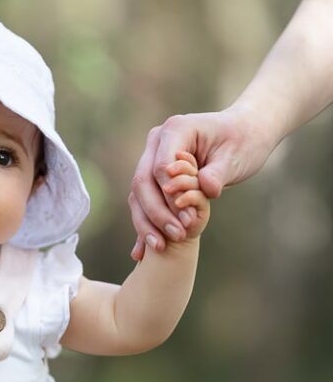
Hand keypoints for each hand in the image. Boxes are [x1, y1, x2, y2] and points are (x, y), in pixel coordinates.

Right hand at [129, 106, 269, 259]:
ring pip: (137, 196)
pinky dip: (144, 226)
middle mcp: (156, 143)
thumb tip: (206, 188)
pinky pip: (143, 203)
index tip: (187, 220)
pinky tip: (141, 252)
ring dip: (147, 224)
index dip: (170, 196)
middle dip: (157, 213)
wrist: (243, 134)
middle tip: (177, 236)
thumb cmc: (242, 142)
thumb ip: (218, 173)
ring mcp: (151, 159)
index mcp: (175, 129)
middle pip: (142, 183)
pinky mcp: (153, 178)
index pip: (160, 167)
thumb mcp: (235, 157)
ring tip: (161, 247)